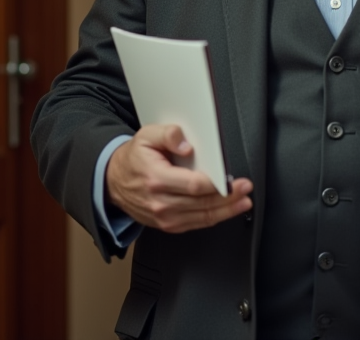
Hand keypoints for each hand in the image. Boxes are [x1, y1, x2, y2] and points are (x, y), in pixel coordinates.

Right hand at [106, 124, 253, 232]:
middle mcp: (160, 202)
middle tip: (245, 188)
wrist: (114, 182)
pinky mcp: (167, 225)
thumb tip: (186, 144)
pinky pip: (196, 224)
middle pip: (202, 203)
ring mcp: (164, 217)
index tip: (233, 180)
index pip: (193, 186)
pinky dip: (213, 218)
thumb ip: (168, 134)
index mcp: (156, 179)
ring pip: (202, 217)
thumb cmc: (134, 159)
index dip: (217, 185)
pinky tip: (227, 211)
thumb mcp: (146, 136)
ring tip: (243, 202)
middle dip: (228, 197)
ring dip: (226, 211)